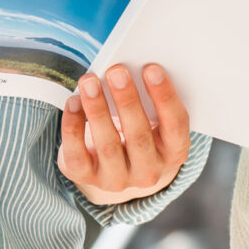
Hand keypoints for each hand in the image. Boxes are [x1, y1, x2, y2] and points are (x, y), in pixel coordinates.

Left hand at [59, 63, 191, 205]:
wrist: (114, 166)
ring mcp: (118, 179)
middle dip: (127, 101)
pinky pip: (77, 154)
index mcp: (173, 153)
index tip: (151, 68)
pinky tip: (73, 101)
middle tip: (117, 71)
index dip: (165, 96)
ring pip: (107, 146)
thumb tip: (128, 69)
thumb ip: (148, 99)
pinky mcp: (88, 177)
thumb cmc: (137, 129)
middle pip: (139, 137)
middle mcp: (149, 172)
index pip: (176, 125)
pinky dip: (73, 125)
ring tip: (89, 81)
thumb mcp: (152, 119)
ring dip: (97, 109)